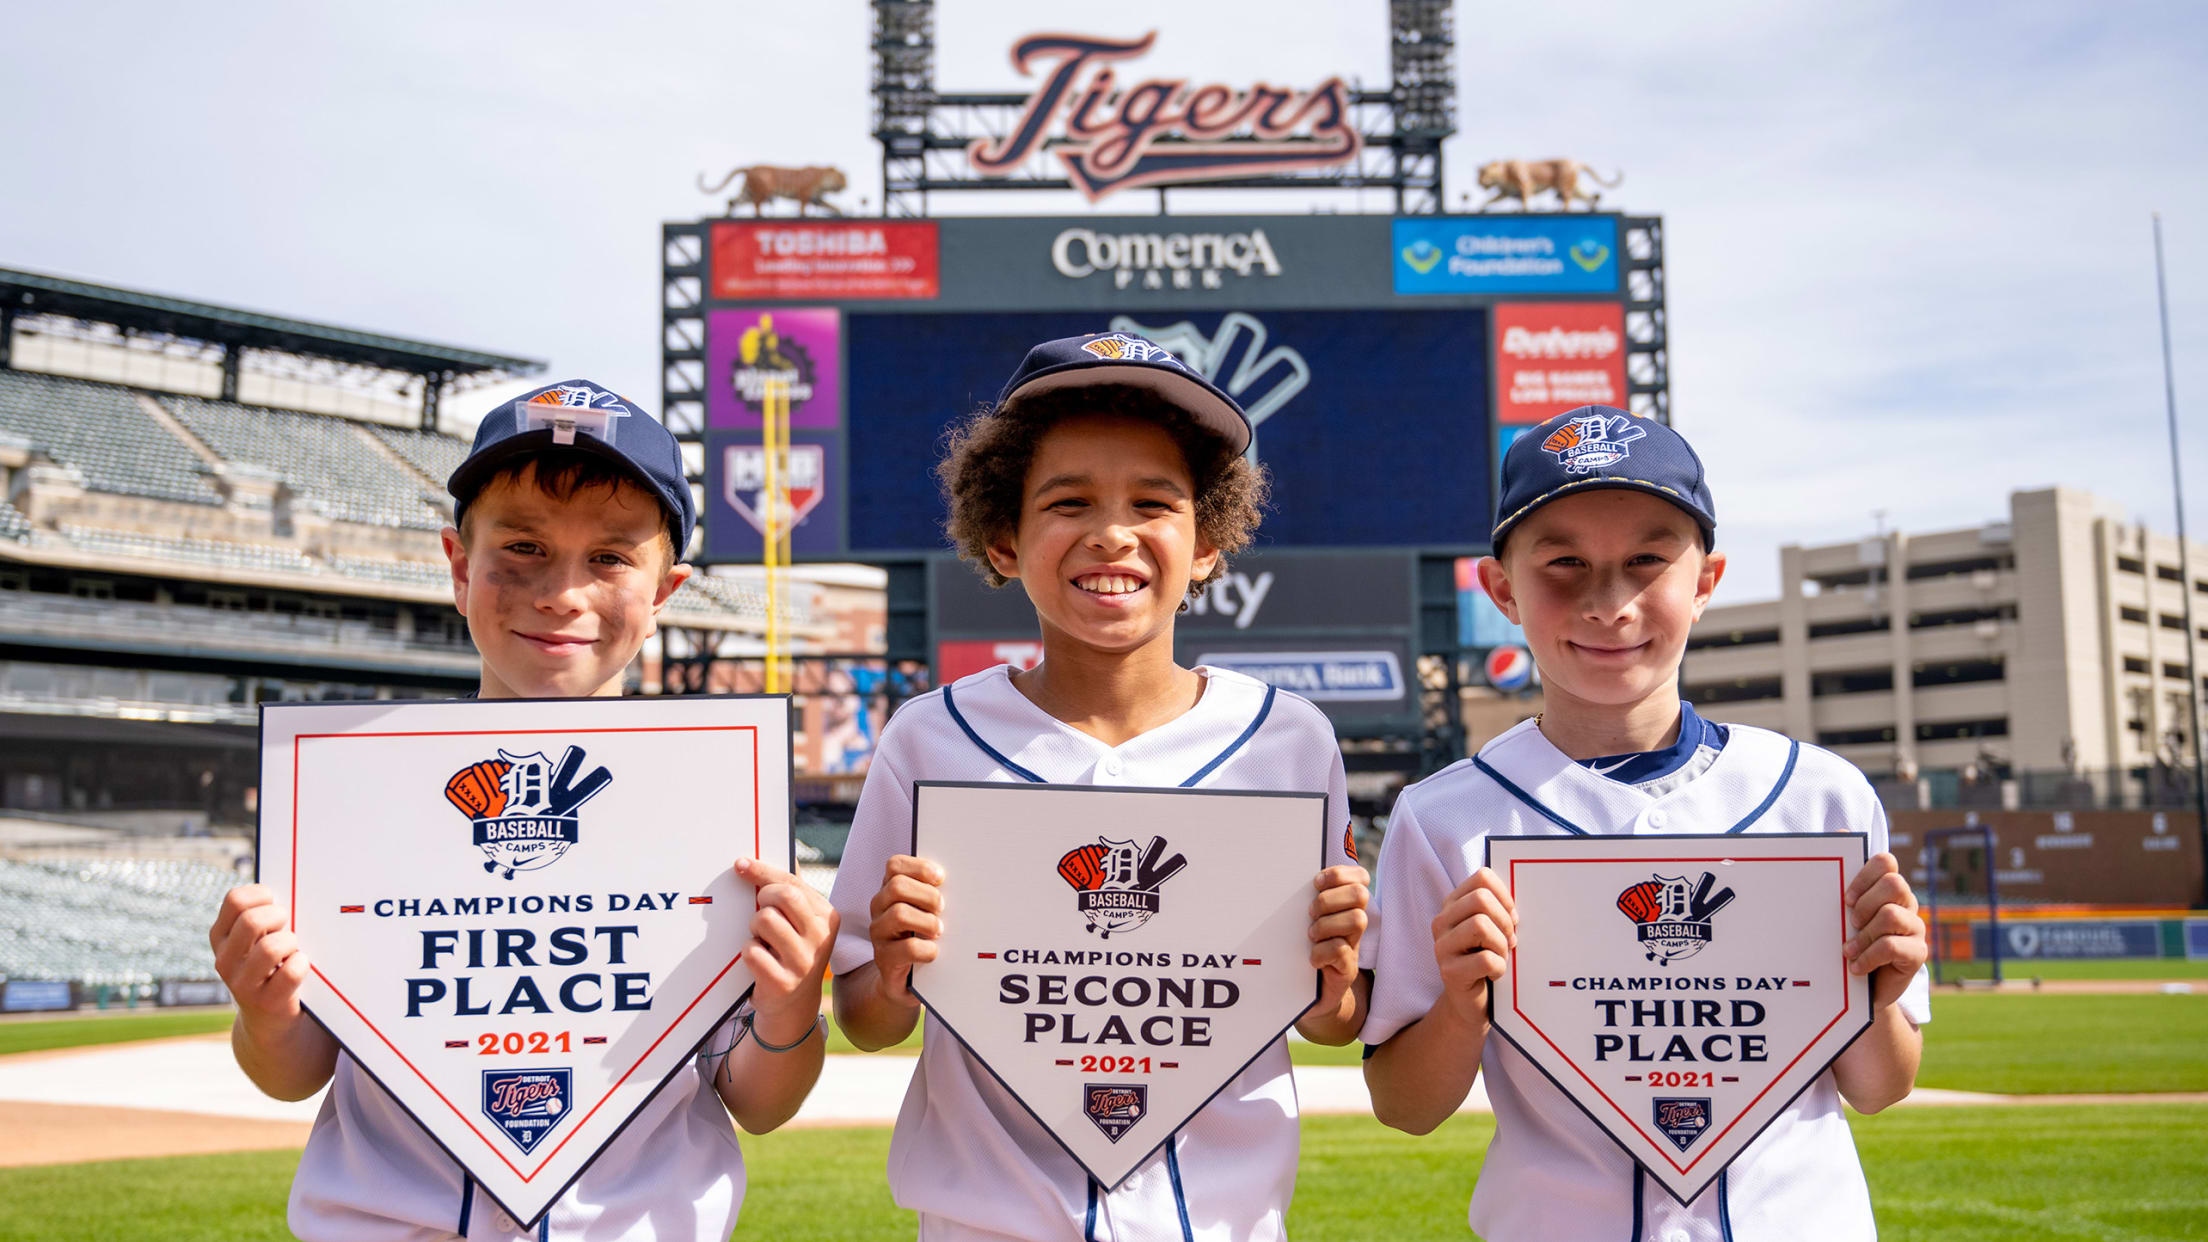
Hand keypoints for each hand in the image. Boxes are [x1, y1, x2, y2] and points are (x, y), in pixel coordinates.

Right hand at [209, 884, 309, 1030]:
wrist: (269, 1020)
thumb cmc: (270, 965)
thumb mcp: (256, 939)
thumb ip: (261, 915)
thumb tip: (290, 886)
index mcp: (220, 936)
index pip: (235, 899)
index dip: (263, 895)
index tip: (274, 905)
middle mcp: (224, 960)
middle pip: (252, 920)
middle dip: (279, 917)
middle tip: (286, 927)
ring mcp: (241, 984)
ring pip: (271, 947)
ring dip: (291, 943)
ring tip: (292, 950)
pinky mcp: (266, 1003)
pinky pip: (292, 972)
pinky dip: (302, 964)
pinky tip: (299, 967)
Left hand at [735, 858, 837, 1045]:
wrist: (794, 1006)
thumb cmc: (793, 953)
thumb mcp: (802, 923)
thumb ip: (792, 891)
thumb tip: (770, 857)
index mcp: (827, 917)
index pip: (793, 883)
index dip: (763, 871)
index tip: (741, 864)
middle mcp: (821, 938)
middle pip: (782, 897)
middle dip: (762, 899)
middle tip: (760, 911)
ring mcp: (804, 962)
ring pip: (764, 921)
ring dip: (754, 928)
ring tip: (762, 940)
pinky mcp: (782, 982)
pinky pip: (751, 951)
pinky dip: (748, 952)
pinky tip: (760, 961)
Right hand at [867, 855, 943, 1007]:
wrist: (905, 981)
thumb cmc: (921, 937)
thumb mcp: (926, 911)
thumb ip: (934, 894)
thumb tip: (959, 881)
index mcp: (890, 891)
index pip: (895, 865)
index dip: (919, 867)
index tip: (940, 878)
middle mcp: (879, 909)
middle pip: (897, 886)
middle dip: (927, 896)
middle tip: (941, 909)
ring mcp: (879, 934)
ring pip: (899, 914)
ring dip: (928, 922)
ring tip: (938, 931)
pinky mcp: (884, 959)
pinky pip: (906, 948)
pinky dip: (926, 949)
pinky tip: (933, 951)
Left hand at [1307, 864, 1369, 1014]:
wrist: (1308, 994)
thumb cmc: (1301, 951)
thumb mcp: (1302, 922)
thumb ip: (1301, 900)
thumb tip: (1281, 872)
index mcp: (1344, 907)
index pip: (1359, 877)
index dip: (1340, 874)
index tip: (1316, 884)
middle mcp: (1353, 924)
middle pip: (1360, 894)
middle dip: (1330, 899)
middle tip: (1311, 914)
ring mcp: (1353, 946)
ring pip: (1356, 919)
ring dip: (1327, 925)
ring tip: (1312, 936)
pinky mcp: (1347, 969)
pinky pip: (1341, 950)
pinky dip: (1321, 952)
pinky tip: (1312, 959)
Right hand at [1431, 867, 1514, 1027]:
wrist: (1473, 1003)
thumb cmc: (1487, 960)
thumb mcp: (1493, 928)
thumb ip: (1498, 909)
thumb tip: (1517, 899)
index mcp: (1453, 905)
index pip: (1482, 878)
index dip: (1505, 895)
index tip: (1511, 916)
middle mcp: (1442, 922)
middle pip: (1481, 899)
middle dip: (1505, 921)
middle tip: (1509, 940)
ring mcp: (1442, 947)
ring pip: (1481, 926)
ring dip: (1501, 945)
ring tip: (1499, 957)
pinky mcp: (1449, 972)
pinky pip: (1486, 960)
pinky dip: (1499, 968)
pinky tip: (1494, 975)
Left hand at [1843, 853, 1927, 1010]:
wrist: (1857, 988)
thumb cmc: (1845, 943)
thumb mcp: (1837, 913)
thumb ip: (1839, 878)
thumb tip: (1841, 831)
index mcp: (1886, 888)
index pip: (1886, 861)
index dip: (1864, 875)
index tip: (1845, 898)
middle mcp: (1906, 903)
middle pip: (1894, 884)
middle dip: (1866, 903)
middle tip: (1850, 923)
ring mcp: (1915, 927)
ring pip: (1891, 915)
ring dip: (1863, 935)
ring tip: (1848, 950)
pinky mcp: (1918, 953)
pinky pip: (1892, 946)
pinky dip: (1868, 957)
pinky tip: (1856, 967)